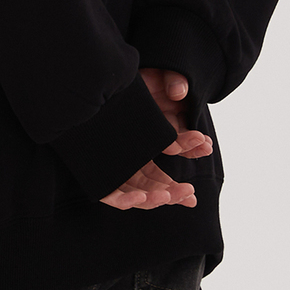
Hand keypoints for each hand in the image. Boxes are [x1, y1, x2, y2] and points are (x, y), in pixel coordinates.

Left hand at [98, 68, 212, 210]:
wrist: (85, 89)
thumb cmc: (114, 91)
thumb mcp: (142, 90)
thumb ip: (163, 91)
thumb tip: (181, 93)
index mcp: (142, 153)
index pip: (167, 170)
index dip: (185, 167)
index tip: (204, 162)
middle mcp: (129, 166)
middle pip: (157, 187)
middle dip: (176, 192)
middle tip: (190, 191)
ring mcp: (114, 173)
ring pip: (138, 195)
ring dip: (155, 198)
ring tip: (169, 194)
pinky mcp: (97, 179)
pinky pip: (111, 196)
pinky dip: (126, 200)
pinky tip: (140, 196)